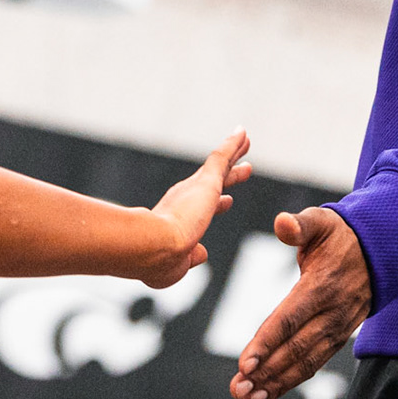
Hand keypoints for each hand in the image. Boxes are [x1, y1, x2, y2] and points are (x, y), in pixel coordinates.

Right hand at [143, 130, 252, 288]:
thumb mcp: (177, 265)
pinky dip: (233, 144)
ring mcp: (194, 188)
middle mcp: (183, 199)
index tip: (228, 201)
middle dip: (228, 174)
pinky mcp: (206, 182)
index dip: (217, 205)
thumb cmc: (158, 262)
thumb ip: (190, 258)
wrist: (151, 246)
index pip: (200, 209)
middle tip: (243, 167)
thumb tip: (202, 253)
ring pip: (220, 165)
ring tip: (246, 139)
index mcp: (175, 220)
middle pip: (212, 182)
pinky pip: (222, 157)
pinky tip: (243, 133)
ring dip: (234, 153)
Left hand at [229, 207, 370, 398]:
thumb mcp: (322, 221)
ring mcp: (338, 328)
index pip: (290, 319)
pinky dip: (291, 380)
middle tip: (239, 389)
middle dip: (267, 372)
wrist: (382, 251)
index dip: (267, 342)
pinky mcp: (339, 337)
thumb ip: (300, 225)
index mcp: (322, 286)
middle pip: (296, 348)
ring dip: (277, 383)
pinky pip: (315, 363)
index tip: (245, 363)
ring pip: (306, 362)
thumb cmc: (342, 235)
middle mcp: (332, 313)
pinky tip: (268, 392)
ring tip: (248, 398)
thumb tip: (281, 223)